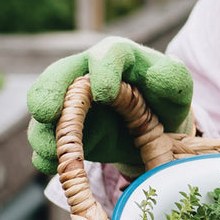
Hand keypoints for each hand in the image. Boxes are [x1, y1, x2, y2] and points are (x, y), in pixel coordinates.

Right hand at [26, 36, 193, 174]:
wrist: (155, 129)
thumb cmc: (164, 98)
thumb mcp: (176, 85)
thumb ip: (171, 76)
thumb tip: (154, 75)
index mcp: (116, 56)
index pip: (106, 55)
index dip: (102, 72)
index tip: (105, 94)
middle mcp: (85, 73)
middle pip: (58, 74)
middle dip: (49, 93)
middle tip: (47, 113)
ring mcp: (69, 102)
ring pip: (45, 111)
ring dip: (43, 130)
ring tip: (50, 150)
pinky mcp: (65, 130)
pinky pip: (46, 140)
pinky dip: (45, 154)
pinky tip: (50, 164)